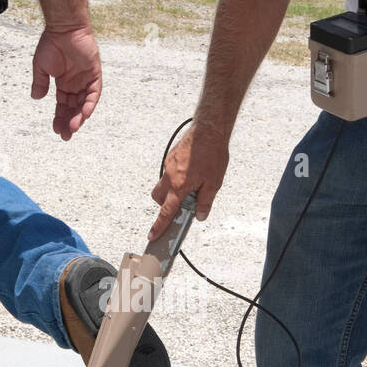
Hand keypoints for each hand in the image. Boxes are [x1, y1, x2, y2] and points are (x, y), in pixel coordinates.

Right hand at [32, 24, 101, 140]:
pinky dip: (89, 104)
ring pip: (84, 104)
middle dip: (69, 122)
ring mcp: (86, 80)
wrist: (63, 28)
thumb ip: (40, 83)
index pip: (63, 105)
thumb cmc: (51, 43)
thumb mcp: (41, 67)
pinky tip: (83, 115)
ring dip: (79, 117)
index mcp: (64, 84)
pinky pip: (94, 93)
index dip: (59, 118)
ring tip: (72, 128)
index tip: (56, 130)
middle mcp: (76, 84)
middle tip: (65, 136)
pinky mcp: (94, 74)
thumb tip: (36, 99)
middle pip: (73, 108)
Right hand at [148, 122, 229, 240]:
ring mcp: (169, 166)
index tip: (152, 235)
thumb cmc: (212, 155)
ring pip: (162, 185)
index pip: (166, 212)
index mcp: (179, 186)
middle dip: (164, 206)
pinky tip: (190, 172)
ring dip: (170, 191)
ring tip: (189, 187)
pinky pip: (168, 173)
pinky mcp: (171, 157)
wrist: (208, 130)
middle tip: (179, 206)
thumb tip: (200, 216)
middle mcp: (170, 177)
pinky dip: (175, 178)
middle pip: (158, 198)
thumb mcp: (214, 183)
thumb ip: (205, 202)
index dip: (159, 226)